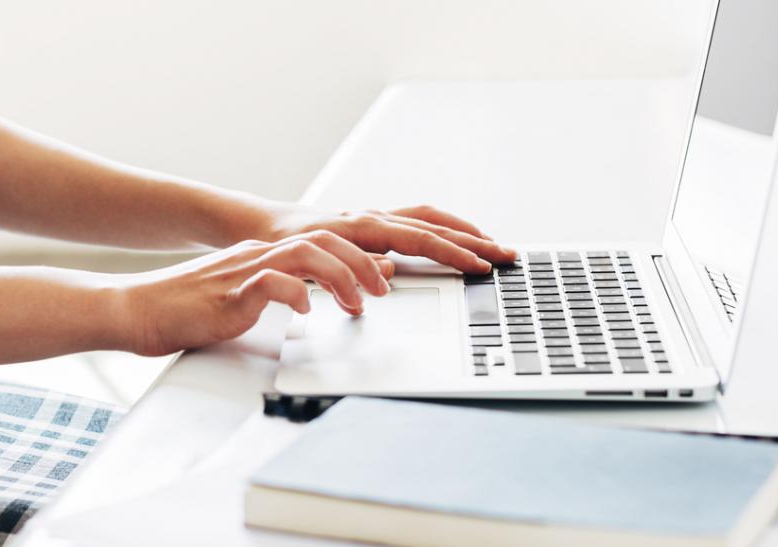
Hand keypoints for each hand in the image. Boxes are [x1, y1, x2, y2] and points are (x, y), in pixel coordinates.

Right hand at [115, 231, 393, 355]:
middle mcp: (257, 256)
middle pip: (323, 241)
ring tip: (357, 303)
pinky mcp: (229, 294)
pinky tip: (307, 311)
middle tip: (383, 290)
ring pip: (305, 255)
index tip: (383, 277)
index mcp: (261, 256)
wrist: (135, 309)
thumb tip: (308, 304)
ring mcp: (243, 272)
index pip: (320, 243)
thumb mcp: (239, 300)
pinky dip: (295, 294)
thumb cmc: (182, 310)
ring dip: (340, 277)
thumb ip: (272, 295)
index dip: (357, 256)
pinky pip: (269, 283)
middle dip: (362, 263)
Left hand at [260, 204, 516, 272]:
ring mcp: (378, 219)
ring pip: (431, 220)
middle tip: (508, 255)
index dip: (455, 254)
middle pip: (437, 227)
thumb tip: (389, 271)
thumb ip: (351, 267)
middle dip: (475, 242)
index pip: (422, 240)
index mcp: (365, 227)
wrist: (269, 229)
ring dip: (463, 231)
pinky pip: (419, 221)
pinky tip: (455, 240)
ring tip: (492, 245)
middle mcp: (377, 218)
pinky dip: (443, 228)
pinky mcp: (376, 224)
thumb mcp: (314, 262)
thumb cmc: (287, 247)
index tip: (481, 267)